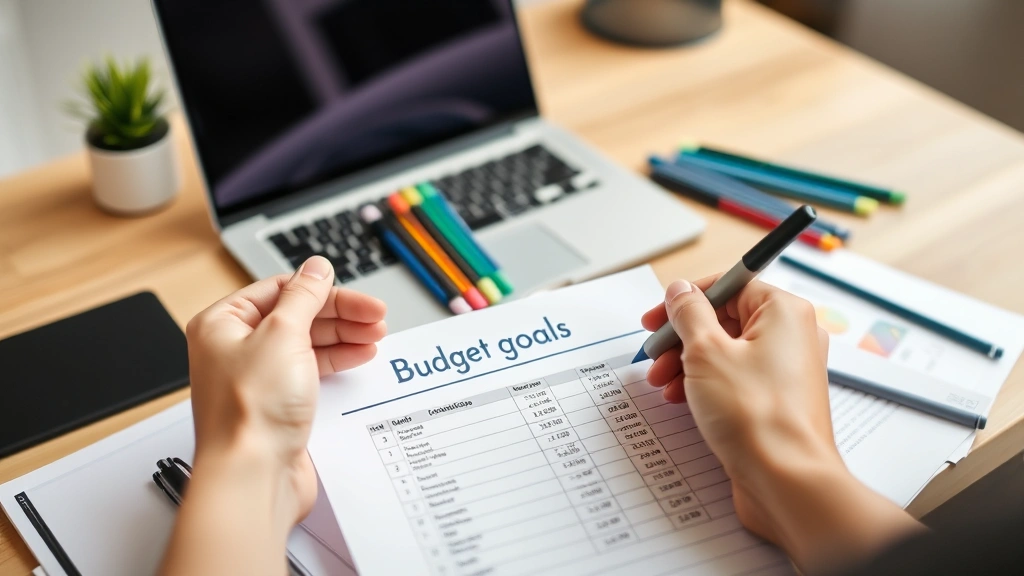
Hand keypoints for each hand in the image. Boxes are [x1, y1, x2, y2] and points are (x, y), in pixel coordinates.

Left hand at [161, 256, 385, 575]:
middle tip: (375, 316)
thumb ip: (304, 296)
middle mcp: (235, 349)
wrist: (252, 476)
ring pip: (307, 344)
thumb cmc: (250, 412)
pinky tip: (358, 356)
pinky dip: (336, 362)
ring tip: (375, 335)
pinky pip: (310, 372)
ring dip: (343, 337)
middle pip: (297, 316)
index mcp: (223, 324)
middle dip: (340, 315)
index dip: (321, 290)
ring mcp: (257, 378)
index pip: (279, 290)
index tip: (356, 295)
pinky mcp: (276, 404)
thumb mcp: (283, 334)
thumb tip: (316, 268)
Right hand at [641, 277, 921, 573]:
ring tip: (663, 381)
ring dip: (687, 362)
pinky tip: (681, 398)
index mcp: (784, 311)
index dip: (688, 299)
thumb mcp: (706, 351)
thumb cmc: (757, 415)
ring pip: (726, 351)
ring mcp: (786, 370)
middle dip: (682, 336)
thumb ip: (689, 313)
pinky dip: (705, 383)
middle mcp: (791, 336)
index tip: (660, 315)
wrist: (786, 479)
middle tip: (655, 352)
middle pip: (725, 319)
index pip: (730, 285)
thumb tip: (681, 292)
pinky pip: (734, 378)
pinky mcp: (776, 400)